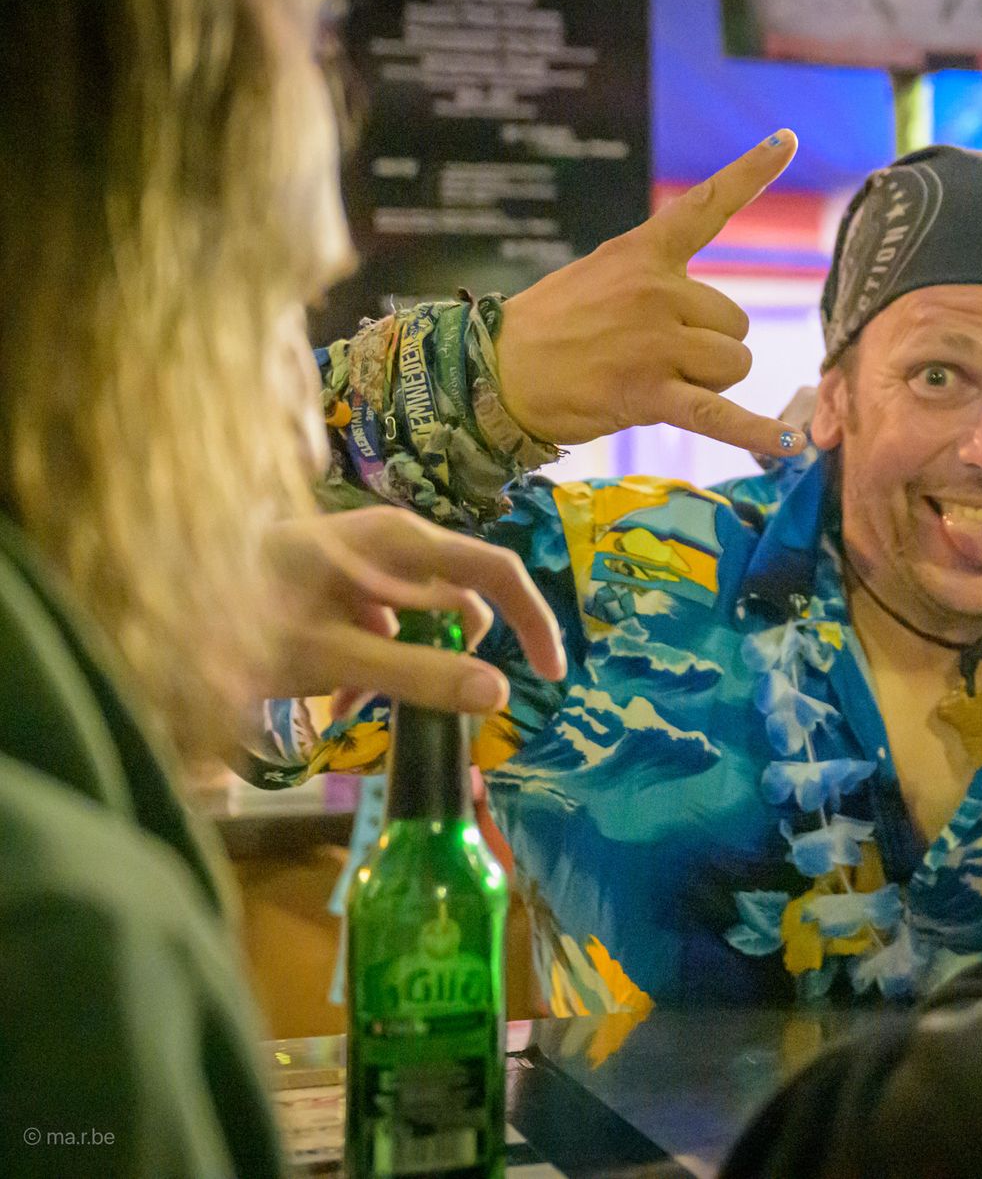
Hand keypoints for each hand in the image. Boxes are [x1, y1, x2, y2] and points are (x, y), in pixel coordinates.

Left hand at [257, 507, 566, 715]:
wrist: (154, 588)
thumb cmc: (241, 615)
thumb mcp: (332, 657)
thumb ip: (418, 676)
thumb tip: (502, 694)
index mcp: (400, 543)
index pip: (498, 573)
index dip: (534, 622)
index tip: (552, 679)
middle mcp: (390, 542)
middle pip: (460, 601)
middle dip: (454, 659)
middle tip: (431, 714)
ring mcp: (363, 562)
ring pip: (419, 622)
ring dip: (408, 669)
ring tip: (357, 712)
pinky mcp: (338, 585)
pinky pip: (382, 626)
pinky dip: (375, 664)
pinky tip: (334, 699)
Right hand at [494, 132, 803, 454]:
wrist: (495, 372)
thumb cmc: (550, 327)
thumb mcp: (600, 277)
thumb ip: (654, 281)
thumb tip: (704, 317)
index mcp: (643, 255)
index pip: (706, 205)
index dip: (750, 172)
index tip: (787, 139)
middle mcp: (656, 291)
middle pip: (734, 322)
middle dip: (709, 345)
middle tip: (656, 356)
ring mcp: (654, 343)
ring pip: (732, 364)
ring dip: (709, 382)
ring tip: (658, 382)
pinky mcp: (649, 394)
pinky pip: (718, 415)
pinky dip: (755, 431)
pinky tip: (790, 446)